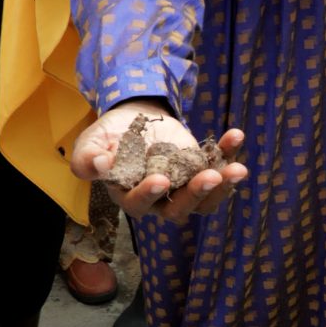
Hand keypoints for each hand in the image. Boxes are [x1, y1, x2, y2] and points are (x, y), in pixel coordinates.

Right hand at [69, 102, 247, 221]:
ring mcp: (183, 187)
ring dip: (223, 185)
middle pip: (179, 209)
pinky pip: (218, 167)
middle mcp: (159, 199)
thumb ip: (87, 158)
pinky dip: (228, 154)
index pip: (139, 204)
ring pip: (205, 199)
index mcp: (129, 196)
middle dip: (196, 194)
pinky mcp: (200, 170)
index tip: (161, 179)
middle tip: (210, 177)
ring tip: (238, 168)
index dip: (149, 194)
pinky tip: (234, 136)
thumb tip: (100, 164)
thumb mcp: (90, 143)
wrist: (133, 118)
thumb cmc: (107, 137)